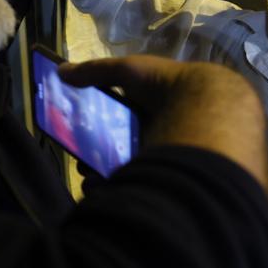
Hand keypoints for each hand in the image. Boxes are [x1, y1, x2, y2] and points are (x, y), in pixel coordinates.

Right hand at [59, 54, 267, 194]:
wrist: (207, 111)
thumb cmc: (165, 86)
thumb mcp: (128, 71)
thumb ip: (96, 71)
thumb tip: (61, 71)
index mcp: (151, 109)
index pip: (118, 123)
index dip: (96, 132)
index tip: (77, 141)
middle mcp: (161, 132)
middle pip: (123, 150)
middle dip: (99, 158)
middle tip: (82, 166)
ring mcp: (169, 156)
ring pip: (134, 171)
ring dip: (110, 178)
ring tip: (91, 183)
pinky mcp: (173, 176)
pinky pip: (146, 188)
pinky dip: (127, 193)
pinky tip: (109, 197)